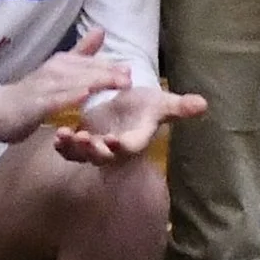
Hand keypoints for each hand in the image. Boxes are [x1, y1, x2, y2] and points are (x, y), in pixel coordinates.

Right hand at [0, 32, 132, 143]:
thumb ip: (81, 53)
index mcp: (61, 63)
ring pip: (72, 83)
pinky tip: (83, 96)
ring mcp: (43, 87)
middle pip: (84, 71)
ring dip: (94, 82)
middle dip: (107, 73)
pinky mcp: (34, 104)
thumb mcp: (59, 70)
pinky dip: (68, 97)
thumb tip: (101, 30)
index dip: (110, 66)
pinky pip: (54, 100)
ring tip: (114, 84)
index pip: (89, 62)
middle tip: (129, 79)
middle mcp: (53, 71)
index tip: (130, 69)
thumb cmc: (32, 92)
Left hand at [54, 80, 209, 164]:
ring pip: (83, 156)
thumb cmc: (145, 105)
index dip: (121, 146)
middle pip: (103, 157)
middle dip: (93, 151)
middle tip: (85, 140)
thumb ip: (180, 106)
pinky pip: (70, 151)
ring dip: (74, 149)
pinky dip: (63, 146)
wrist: (127, 105)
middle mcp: (115, 148)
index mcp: (135, 139)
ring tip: (65, 135)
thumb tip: (203, 104)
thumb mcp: (162, 103)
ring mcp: (97, 148)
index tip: (113, 140)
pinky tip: (56, 135)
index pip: (129, 147)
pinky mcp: (81, 144)